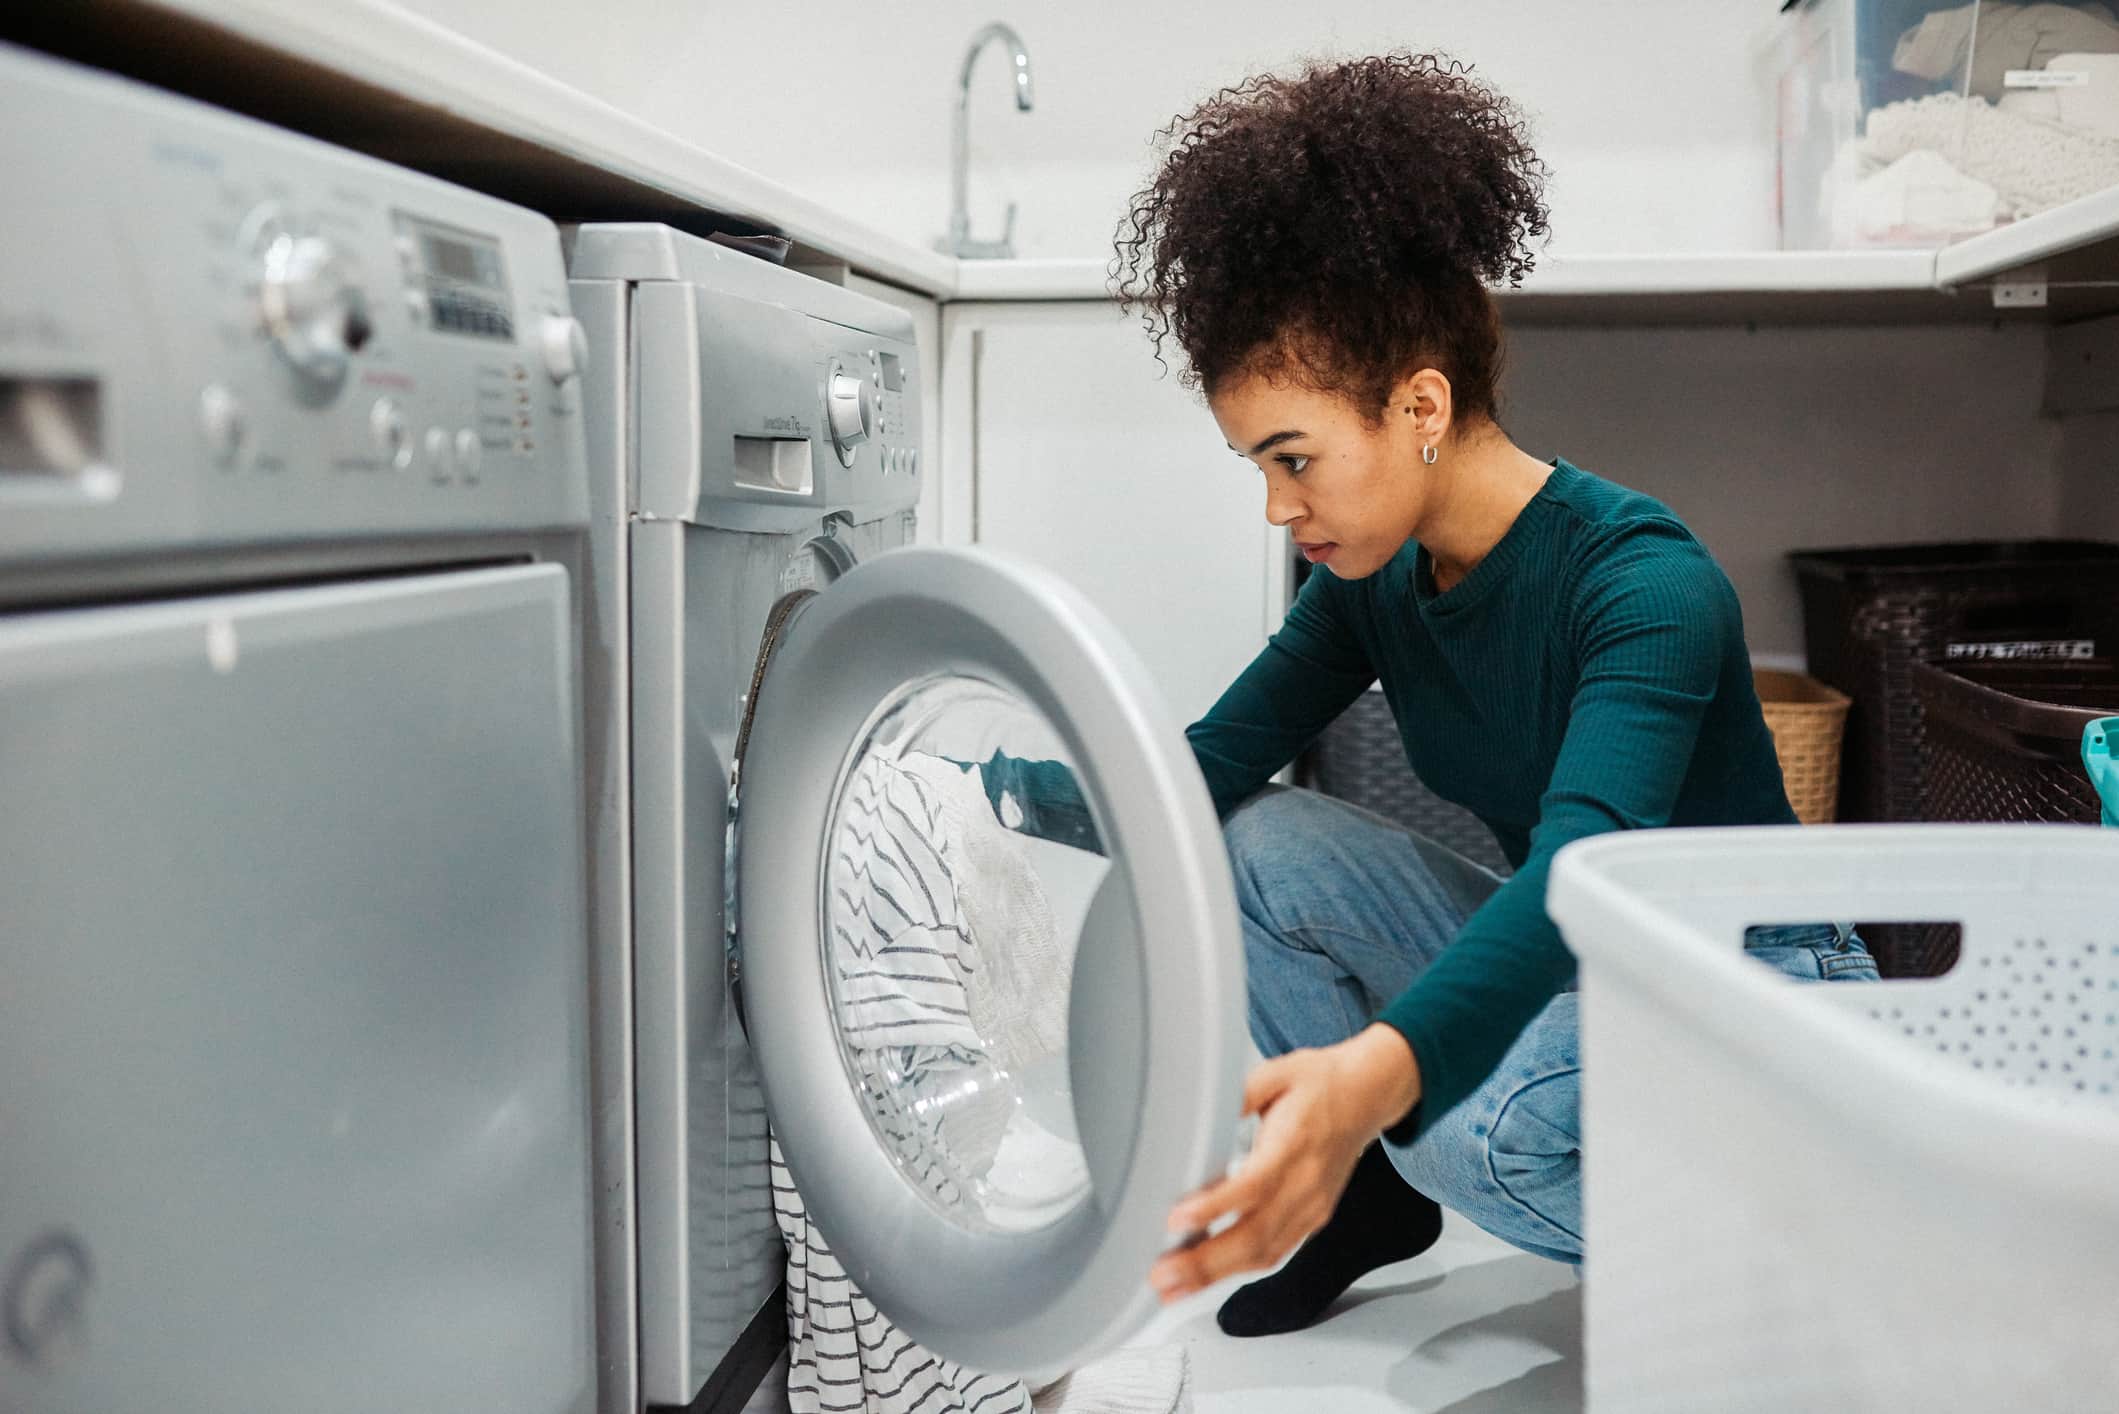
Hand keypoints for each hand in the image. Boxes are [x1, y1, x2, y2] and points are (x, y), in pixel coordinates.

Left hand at [1148, 1024, 1420, 1302]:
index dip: (1215, 1207)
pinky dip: (1238, 1270)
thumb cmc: (1322, 1082)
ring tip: (1173, 1287)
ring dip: (1216, 1276)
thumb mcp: (1275, 1073)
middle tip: (1162, 1275)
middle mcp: (1306, 1184)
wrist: (1368, 1094)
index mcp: (1295, 1144)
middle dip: (1205, 1261)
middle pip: (1256, 1234)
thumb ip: (1237, 1095)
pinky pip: (1275, 1253)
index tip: (1177, 1219)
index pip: (1254, 1185)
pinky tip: (1206, 1279)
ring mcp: (1312, 1207)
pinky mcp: (1312, 1219)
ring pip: (1264, 1253)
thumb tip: (1198, 1116)